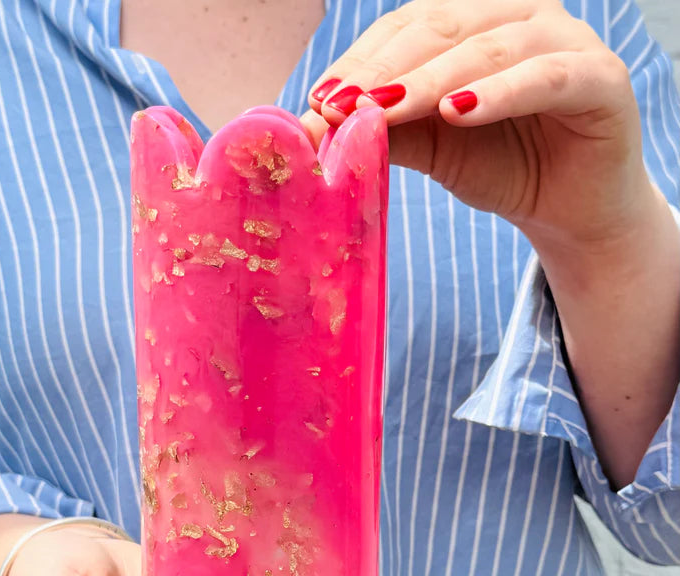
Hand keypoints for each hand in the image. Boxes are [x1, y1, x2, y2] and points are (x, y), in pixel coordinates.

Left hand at [303, 0, 653, 256]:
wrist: (569, 212)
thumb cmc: (502, 169)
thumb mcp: (434, 148)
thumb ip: (392, 130)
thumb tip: (326, 127)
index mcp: (473, 26)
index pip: (407, 28)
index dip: (361, 61)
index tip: (319, 102)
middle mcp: (516, 19)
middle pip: (439, 28)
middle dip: (382, 70)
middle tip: (337, 106)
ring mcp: (563, 40)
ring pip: (486, 48)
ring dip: (429, 79)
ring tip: (383, 109)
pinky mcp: (601, 77)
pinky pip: (544, 76)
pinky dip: (499, 92)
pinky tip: (458, 109)